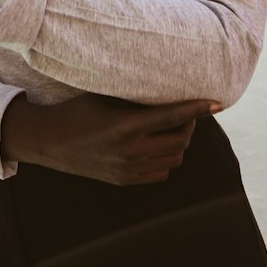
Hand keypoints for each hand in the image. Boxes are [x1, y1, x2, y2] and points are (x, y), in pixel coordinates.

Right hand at [0, 93, 222, 184]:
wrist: (49, 143)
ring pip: (174, 158)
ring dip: (179, 142)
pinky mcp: (125, 180)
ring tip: (173, 128)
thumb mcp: (104, 97)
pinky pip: (161, 172)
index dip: (197, 108)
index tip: (217, 103)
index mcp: (124, 126)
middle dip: (190, 124)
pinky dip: (167, 158)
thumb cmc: (76, 111)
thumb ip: (134, 98)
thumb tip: (166, 86)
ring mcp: (127, 169)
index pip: (172, 116)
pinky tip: (158, 144)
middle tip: (186, 112)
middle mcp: (129, 151)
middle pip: (179, 140)